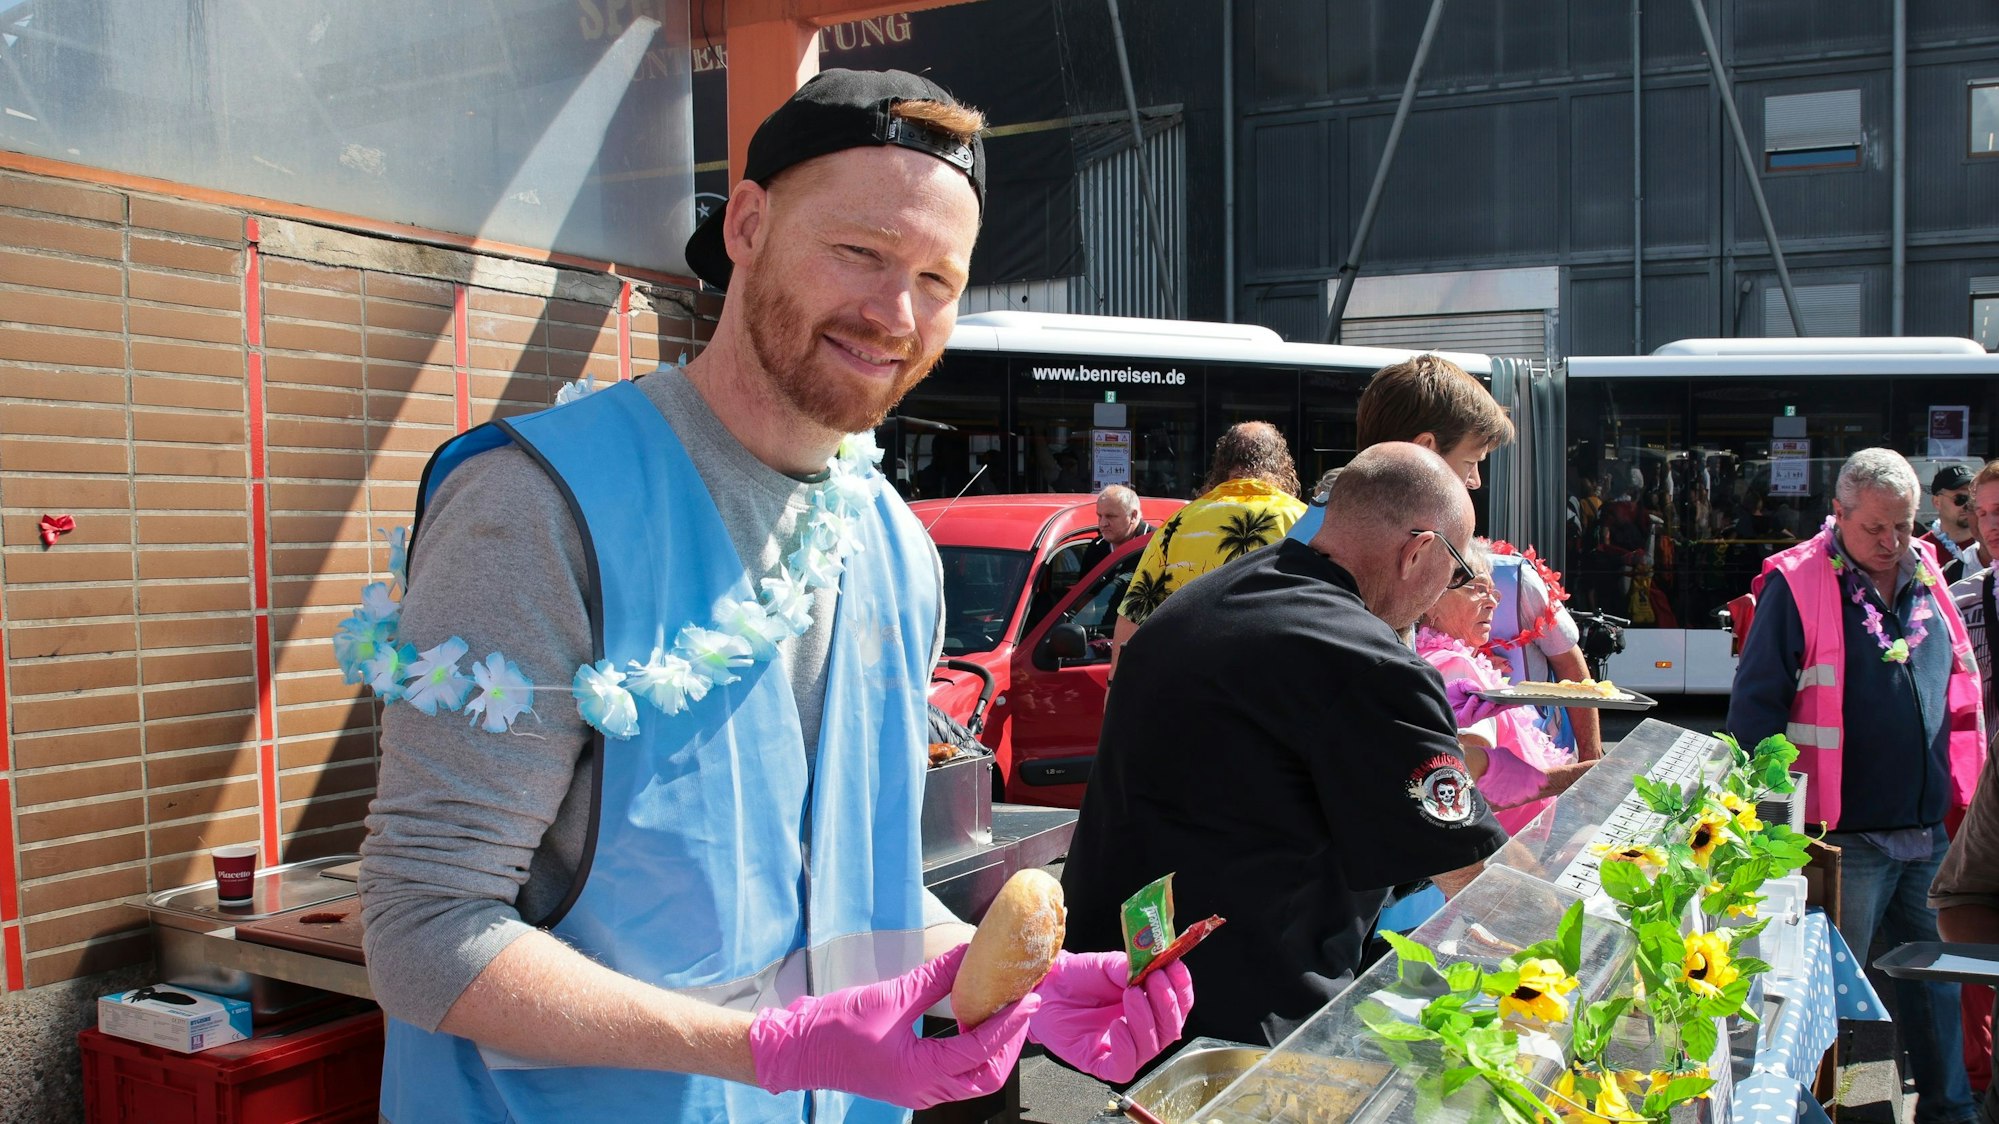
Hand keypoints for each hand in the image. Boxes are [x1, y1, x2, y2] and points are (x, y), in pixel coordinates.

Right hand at [748, 945, 1039, 1108]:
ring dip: (994, 1049)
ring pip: (973, 1079)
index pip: (979, 1051)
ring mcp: (918, 1091)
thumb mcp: (890, 996)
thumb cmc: (836, 1026)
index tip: (1028, 999)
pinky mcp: (912, 1084)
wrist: (800, 1049)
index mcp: (919, 1073)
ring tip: (1005, 1014)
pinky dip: (973, 1052)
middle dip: (1010, 1043)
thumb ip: (935, 978)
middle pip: (986, 1076)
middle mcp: (924, 1090)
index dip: (1009, 1024)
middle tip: (1022, 1007)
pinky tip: (975, 1024)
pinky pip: (956, 1075)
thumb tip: (970, 955)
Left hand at [1027, 951, 1192, 1083]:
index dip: (1182, 989)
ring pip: (1151, 1049)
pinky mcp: (1099, 1063)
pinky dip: (1126, 1049)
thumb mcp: (1108, 964)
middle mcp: (1141, 1031)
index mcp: (1150, 1006)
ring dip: (1146, 1021)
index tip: (1175, 968)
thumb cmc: (1079, 976)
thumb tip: (1150, 968)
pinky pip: (1123, 1068)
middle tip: (1154, 980)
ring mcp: (1122, 1048)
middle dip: (1166, 1005)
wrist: (1047, 987)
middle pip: (1170, 1030)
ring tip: (1132, 994)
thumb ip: (1130, 967)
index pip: (1179, 1006)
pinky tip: (1118, 1025)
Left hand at [1444, 679, 1513, 725]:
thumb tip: (1481, 690)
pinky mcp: (1463, 721)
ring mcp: (1472, 717)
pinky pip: (1470, 714)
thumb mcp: (1462, 684)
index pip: (1498, 704)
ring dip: (1488, 706)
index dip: (1508, 703)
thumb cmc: (1450, 692)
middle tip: (1512, 702)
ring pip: (1484, 714)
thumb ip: (1471, 685)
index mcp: (1482, 704)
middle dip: (1504, 706)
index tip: (1519, 701)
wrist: (1435, 697)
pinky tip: (1473, 698)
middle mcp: (1479, 712)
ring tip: (1490, 700)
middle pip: (1495, 711)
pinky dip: (1472, 705)